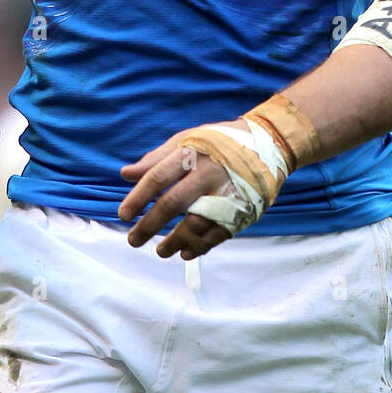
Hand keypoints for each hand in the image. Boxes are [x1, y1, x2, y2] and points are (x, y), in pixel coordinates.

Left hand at [118, 120, 250, 259]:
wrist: (268, 144)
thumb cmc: (219, 142)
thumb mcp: (187, 140)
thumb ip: (156, 159)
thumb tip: (126, 174)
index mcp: (191, 153)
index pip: (158, 177)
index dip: (138, 198)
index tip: (123, 215)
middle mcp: (207, 173)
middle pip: (173, 204)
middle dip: (149, 225)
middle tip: (133, 240)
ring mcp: (226, 193)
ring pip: (195, 224)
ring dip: (174, 242)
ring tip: (160, 251)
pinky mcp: (242, 209)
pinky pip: (218, 234)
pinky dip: (200, 247)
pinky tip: (185, 252)